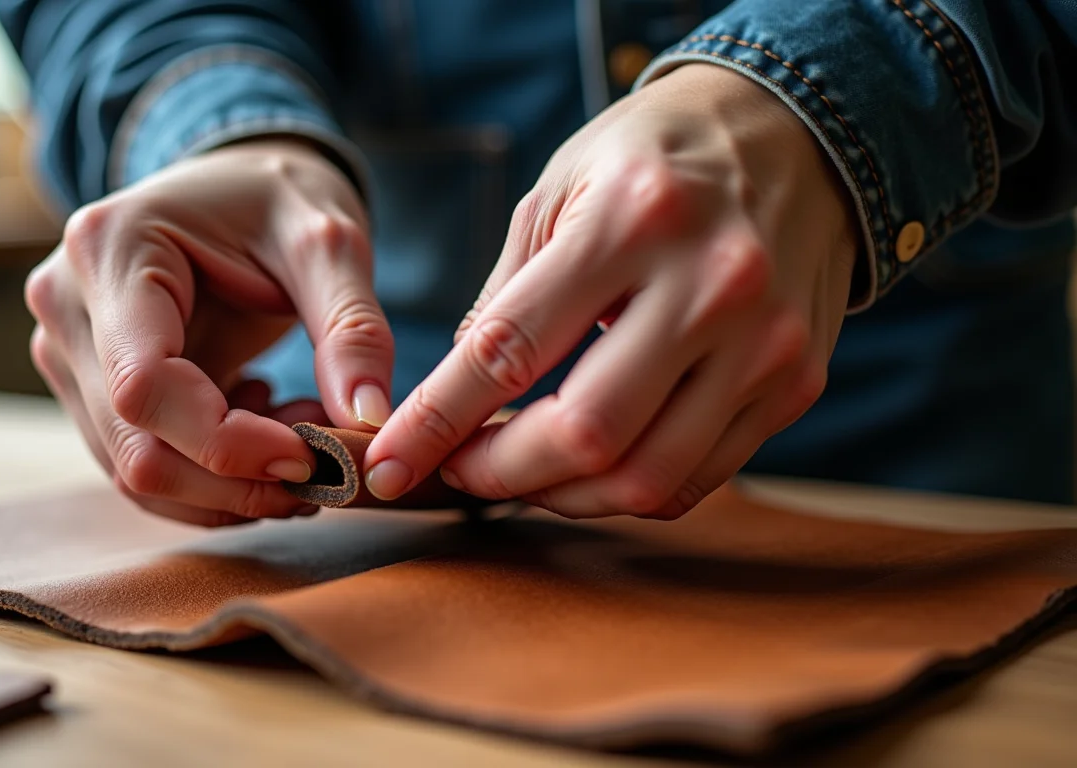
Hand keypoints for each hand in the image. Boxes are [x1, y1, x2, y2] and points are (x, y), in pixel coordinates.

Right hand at [27, 139, 394, 524]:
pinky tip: (272, 428)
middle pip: (135, 447)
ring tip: (305, 434)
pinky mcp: (89, 388)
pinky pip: (146, 466)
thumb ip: (353, 328)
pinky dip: (219, 477)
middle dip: (240, 480)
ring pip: (137, 473)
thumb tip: (368, 424)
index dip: (228, 444)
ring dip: (234, 485)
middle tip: (326, 465)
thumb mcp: (329, 243)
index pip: (145, 387)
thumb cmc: (279, 198)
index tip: (312, 456)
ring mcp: (67, 352)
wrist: (238, 184)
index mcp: (110, 250)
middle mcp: (66, 306)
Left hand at [364, 64, 857, 517]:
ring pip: (646, 477)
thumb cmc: (657, 158)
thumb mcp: (561, 188)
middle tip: (460, 470)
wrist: (799, 134)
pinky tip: (589, 468)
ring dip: (562, 498)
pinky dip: (627, 489)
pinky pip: (698, 476)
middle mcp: (710, 284)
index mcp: (630, 220)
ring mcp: (764, 341)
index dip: (437, 421)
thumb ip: (505, 296)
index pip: (510, 350)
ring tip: (522, 475)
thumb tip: (456, 399)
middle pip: (585, 433)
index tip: (389, 464)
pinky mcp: (795, 382)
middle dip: (499, 473)